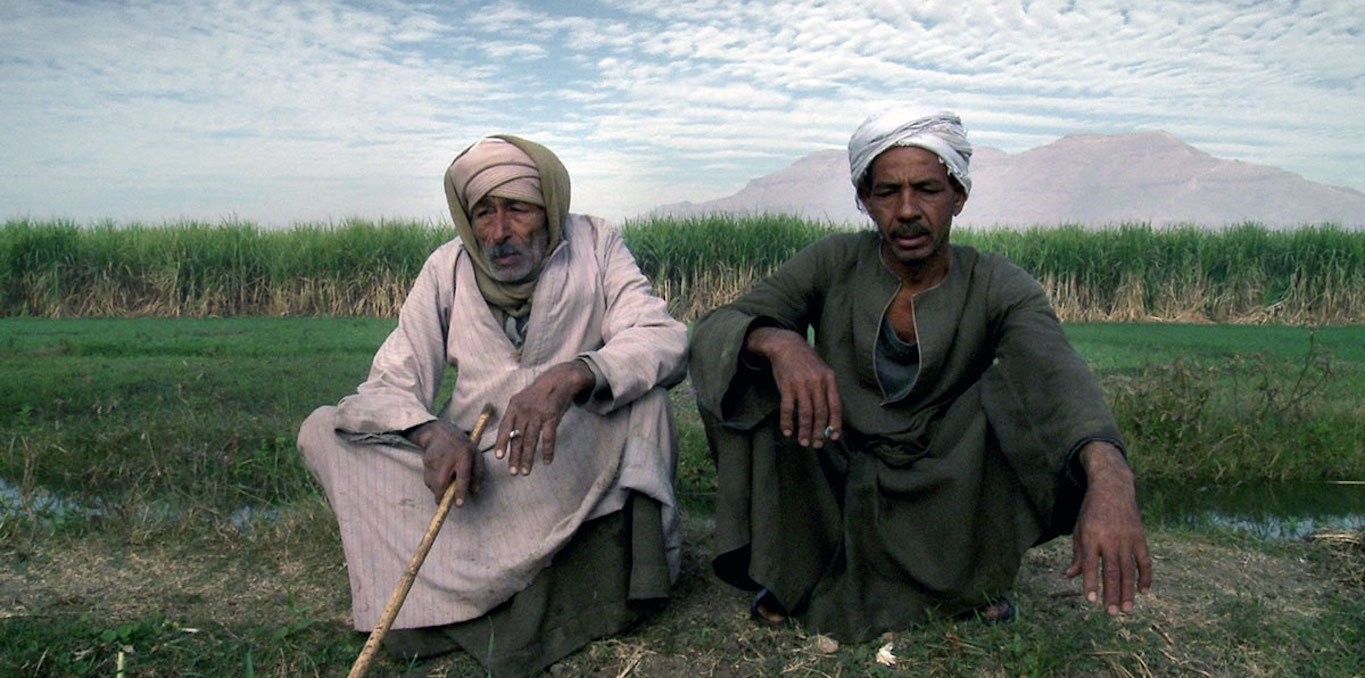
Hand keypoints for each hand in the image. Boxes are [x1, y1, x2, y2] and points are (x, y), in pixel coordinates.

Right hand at [406, 420, 481, 506]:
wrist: (441, 432)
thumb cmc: (463, 447)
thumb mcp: (476, 455)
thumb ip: (478, 473)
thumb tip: (474, 491)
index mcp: (464, 455)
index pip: (463, 476)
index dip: (460, 492)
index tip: (459, 505)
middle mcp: (449, 457)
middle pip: (442, 482)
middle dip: (441, 495)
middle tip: (442, 502)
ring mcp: (436, 458)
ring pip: (433, 482)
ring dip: (437, 489)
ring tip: (443, 482)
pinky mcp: (426, 460)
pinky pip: (428, 478)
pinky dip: (432, 482)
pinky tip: (437, 475)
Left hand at [495, 360, 594, 474]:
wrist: (559, 380)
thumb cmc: (539, 393)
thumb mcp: (522, 399)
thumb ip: (515, 416)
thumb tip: (509, 437)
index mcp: (514, 406)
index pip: (504, 427)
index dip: (501, 443)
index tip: (499, 457)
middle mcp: (524, 410)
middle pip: (517, 437)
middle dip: (514, 456)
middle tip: (512, 472)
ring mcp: (538, 414)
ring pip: (530, 440)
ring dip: (528, 458)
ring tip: (525, 471)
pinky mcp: (552, 417)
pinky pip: (548, 438)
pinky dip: (548, 450)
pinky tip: (546, 461)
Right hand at [745, 326, 841, 447]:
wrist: (787, 346)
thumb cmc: (807, 362)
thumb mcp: (823, 371)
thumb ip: (827, 390)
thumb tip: (830, 417)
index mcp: (829, 379)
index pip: (836, 406)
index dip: (835, 423)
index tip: (833, 436)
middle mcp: (817, 382)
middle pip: (821, 413)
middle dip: (819, 431)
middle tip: (817, 444)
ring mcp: (801, 384)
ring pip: (805, 413)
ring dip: (804, 430)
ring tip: (803, 442)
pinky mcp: (786, 386)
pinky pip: (788, 408)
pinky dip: (787, 422)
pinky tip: (787, 431)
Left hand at [1065, 441, 1152, 614]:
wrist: (1112, 488)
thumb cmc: (1091, 511)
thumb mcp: (1079, 529)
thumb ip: (1077, 554)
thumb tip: (1070, 576)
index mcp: (1091, 536)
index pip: (1090, 564)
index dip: (1091, 583)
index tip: (1091, 600)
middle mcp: (1109, 539)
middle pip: (1112, 571)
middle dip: (1111, 594)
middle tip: (1111, 613)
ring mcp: (1127, 538)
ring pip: (1129, 570)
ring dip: (1128, 591)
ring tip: (1126, 609)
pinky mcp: (1140, 537)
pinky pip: (1144, 561)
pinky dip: (1145, 576)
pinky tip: (1143, 591)